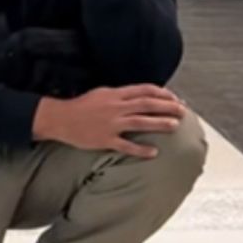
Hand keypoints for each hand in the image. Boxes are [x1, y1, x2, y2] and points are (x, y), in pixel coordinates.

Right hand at [34, 85, 187, 157]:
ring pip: (140, 122)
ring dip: (159, 123)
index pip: (145, 90)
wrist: (60, 119)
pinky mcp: (105, 140)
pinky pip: (126, 146)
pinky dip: (140, 149)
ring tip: (175, 126)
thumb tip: (139, 96)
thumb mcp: (102, 93)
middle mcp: (116, 107)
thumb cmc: (81, 106)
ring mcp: (111, 124)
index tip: (174, 97)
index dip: (162, 93)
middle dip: (167, 106)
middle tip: (183, 110)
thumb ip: (121, 95)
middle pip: (147, 104)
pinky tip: (153, 152)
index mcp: (115, 94)